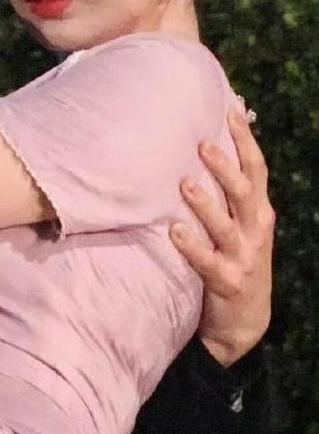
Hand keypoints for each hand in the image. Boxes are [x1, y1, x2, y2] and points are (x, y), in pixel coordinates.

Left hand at [172, 108, 274, 367]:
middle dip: (225, 166)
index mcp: (258, 213)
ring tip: (184, 182)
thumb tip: (209, 149)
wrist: (243, 323)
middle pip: (244, 192)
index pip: (256, 169)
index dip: (244, 140)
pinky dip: (191, 245)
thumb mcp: (239, 227)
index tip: (230, 110)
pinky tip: (175, 231)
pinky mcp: (226, 281)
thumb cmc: (234, 263)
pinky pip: (207, 261)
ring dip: (206, 203)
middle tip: (202, 143)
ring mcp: (243, 257)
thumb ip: (228, 195)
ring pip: (226, 225)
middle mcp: (255, 231)